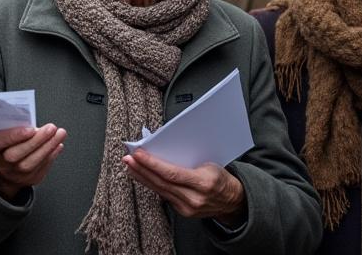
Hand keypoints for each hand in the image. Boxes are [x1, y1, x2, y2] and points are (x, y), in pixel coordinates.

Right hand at [0, 123, 65, 200]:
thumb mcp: (5, 134)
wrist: (9, 170)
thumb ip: (16, 128)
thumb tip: (34, 124)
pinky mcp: (31, 179)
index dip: (14, 136)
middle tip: (51, 128)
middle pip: (17, 154)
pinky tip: (58, 143)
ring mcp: (16, 174)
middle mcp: (2, 162)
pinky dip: (52, 153)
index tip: (30, 129)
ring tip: (60, 133)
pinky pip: (43, 166)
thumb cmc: (8, 145)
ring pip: (32, 162)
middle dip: (36, 140)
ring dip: (49, 146)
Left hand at [123, 149, 245, 225]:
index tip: (137, 154)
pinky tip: (142, 177)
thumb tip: (162, 149)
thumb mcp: (209, 164)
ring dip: (142, 177)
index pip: (171, 173)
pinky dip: (152, 185)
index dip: (152, 163)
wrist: (233, 201)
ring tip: (130, 166)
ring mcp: (188, 208)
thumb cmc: (220, 178)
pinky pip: (164, 196)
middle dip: (141, 169)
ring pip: (160, 190)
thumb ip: (186, 160)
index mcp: (203, 183)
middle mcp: (195, 198)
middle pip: (161, 182)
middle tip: (128, 158)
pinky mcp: (183, 212)